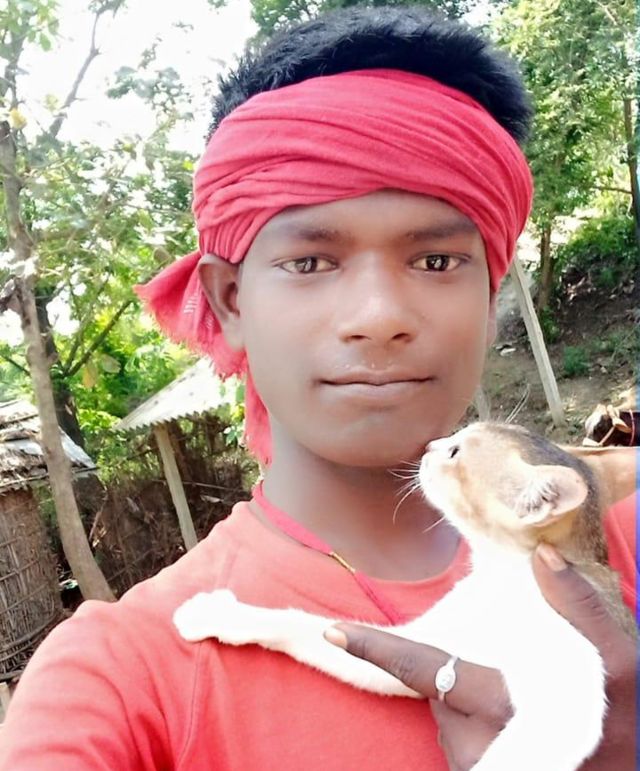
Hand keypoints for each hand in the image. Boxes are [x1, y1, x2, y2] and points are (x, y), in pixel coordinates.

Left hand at [325, 544, 636, 769]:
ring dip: (471, 693)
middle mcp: (477, 743)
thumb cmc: (625, 734)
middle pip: (439, 682)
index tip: (332, 631)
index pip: (422, 670)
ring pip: (450, 710)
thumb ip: (581, 607)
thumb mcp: (624, 666)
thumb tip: (540, 555)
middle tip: (505, 669)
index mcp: (501, 706)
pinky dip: (478, 718)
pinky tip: (519, 721)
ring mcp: (476, 766)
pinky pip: (463, 735)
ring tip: (523, 699)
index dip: (374, 649)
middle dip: (454, 663)